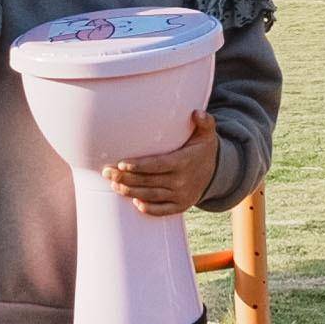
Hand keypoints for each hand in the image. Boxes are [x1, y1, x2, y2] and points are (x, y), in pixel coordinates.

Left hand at [102, 108, 216, 217]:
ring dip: (131, 192)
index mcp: (185, 162)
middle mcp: (182, 181)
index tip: (122, 163)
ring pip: (151, 196)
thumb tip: (197, 113)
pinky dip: (148, 209)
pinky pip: (162, 210)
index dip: (139, 166)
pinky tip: (134, 202)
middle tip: (107, 172)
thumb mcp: (207, 134)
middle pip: (149, 182)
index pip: (158, 165)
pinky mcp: (181, 206)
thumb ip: (205, 122)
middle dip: (126, 178)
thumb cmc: (203, 149)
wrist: (217, 173)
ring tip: (114, 185)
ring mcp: (182, 195)